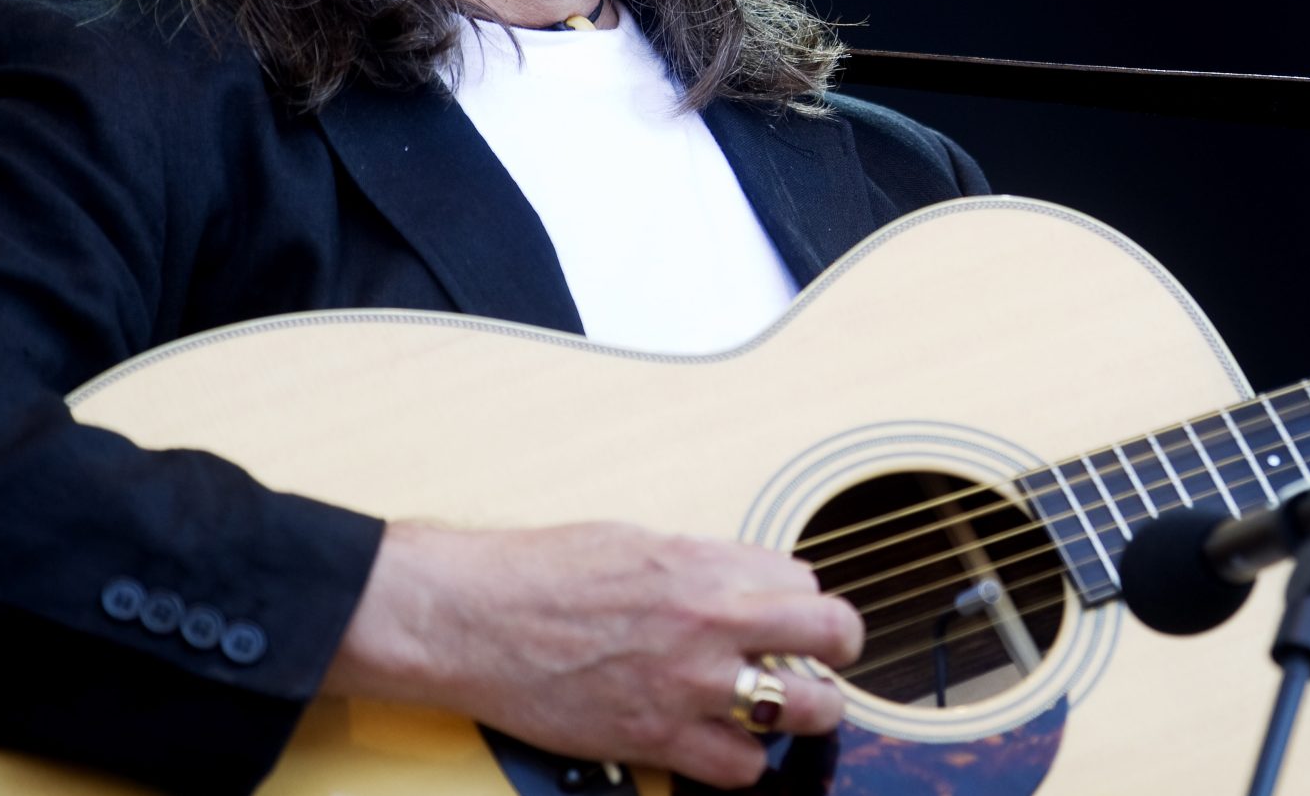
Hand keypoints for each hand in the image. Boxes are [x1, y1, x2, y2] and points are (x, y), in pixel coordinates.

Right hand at [323, 520, 864, 788]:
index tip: (783, 612)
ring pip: (804, 710)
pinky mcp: (656, 737)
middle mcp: (710, 622)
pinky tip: (724, 746)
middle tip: (823, 659)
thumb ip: (699, 565)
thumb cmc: (538, 572)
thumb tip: (739, 582)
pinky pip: (740, 767)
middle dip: (837, 648)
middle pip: (832, 634)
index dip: (797, 599)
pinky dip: (741, 762)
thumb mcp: (636, 541)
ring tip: (784, 709)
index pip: (803, 579)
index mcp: (704, 564)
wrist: (472, 616)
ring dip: (803, 711)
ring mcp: (689, 684)